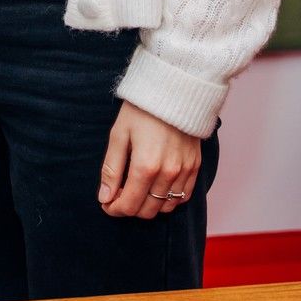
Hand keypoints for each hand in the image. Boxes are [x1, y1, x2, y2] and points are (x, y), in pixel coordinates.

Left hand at [97, 101, 201, 218]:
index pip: (129, 204)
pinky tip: (157, 189)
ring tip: (137, 191)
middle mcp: (168, 173)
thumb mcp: (119, 135)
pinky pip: (184, 196)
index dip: (114, 209)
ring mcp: (185, 171)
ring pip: (166, 207)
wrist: (174, 89)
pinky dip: (169, 200)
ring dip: (149, 206)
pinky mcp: (196, 166)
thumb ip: (111, 169)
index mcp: (146, 166)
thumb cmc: (142, 110)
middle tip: (119, 196)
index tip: (106, 204)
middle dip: (130, 208)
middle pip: (147, 210)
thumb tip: (105, 198)